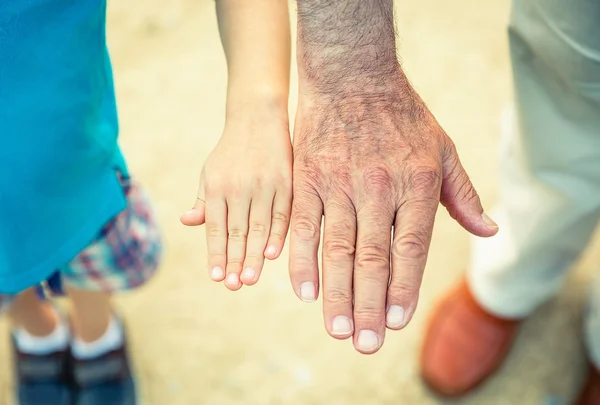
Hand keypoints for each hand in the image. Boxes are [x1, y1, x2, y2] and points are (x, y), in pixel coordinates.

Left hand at [181, 110, 291, 289]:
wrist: (257, 118)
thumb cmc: (230, 152)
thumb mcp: (210, 171)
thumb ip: (203, 200)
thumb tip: (188, 221)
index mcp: (217, 186)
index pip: (215, 227)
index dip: (216, 253)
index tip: (216, 277)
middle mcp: (239, 187)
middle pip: (237, 232)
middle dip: (235, 261)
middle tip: (233, 286)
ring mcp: (264, 185)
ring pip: (259, 227)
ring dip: (255, 255)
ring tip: (250, 279)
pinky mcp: (286, 182)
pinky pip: (282, 213)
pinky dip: (278, 234)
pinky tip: (273, 254)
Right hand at [289, 69, 497, 352]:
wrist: (352, 76)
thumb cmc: (402, 116)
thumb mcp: (443, 148)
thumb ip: (463, 194)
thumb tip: (489, 231)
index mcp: (415, 184)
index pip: (410, 247)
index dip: (404, 287)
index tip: (397, 322)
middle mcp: (378, 188)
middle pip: (373, 257)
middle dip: (370, 305)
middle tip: (365, 343)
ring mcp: (339, 184)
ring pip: (337, 249)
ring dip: (336, 294)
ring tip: (338, 329)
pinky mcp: (308, 179)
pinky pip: (303, 227)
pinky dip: (302, 261)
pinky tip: (304, 291)